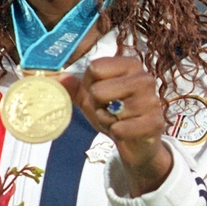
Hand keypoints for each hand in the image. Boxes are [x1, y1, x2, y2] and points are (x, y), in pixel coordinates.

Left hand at [58, 56, 172, 195]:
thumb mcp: (92, 97)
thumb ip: (72, 86)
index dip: (90, 86)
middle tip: (110, 110)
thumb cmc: (114, 112)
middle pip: (98, 90)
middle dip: (98, 105)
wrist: (136, 140)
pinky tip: (126, 131)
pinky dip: (116, 133)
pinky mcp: (154, 122)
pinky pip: (120, 128)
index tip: (102, 93)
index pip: (95, 69)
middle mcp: (144, 78)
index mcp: (130, 64)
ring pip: (108, 111)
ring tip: (118, 120)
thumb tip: (51, 77)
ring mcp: (151, 100)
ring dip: (107, 121)